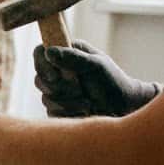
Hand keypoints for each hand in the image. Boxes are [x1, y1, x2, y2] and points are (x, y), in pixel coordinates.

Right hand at [33, 40, 159, 116]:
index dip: (42, 64)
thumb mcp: (96, 66)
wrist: (124, 107)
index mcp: (67, 53)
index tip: (55, 76)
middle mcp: (59, 70)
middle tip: (79, 89)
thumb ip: (73, 57)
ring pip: (45, 98)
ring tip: (87, 102)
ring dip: (67, 102)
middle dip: (59, 88)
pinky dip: (67, 112)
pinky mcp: (58, 107)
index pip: (40, 53)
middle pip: (39, 78)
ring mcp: (58, 90)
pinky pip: (51, 112)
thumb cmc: (113, 82)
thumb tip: (49, 51)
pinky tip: (84, 110)